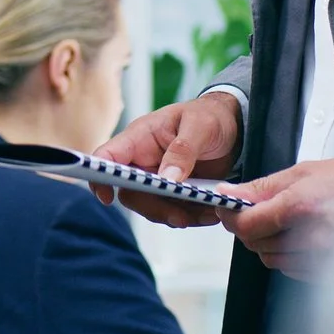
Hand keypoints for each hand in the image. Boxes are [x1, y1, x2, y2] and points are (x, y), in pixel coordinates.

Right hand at [91, 90, 241, 226]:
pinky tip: (210, 212)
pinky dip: (191, 216)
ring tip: (205, 214)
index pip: (108, 157)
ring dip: (175, 216)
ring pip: (151, 207)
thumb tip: (167, 179)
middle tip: (180, 217)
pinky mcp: (174, 193)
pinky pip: (173, 211)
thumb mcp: (200, 126)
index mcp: (140, 138)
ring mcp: (158, 179)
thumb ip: (183, 150)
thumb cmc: (210, 116)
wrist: (233, 127)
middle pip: (130, 192)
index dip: (100, 177)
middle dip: (153, 208)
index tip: (107, 197)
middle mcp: (143, 160)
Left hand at [220, 155, 333, 278]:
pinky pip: (291, 269)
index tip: (229, 209)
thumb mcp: (303, 172)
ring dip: (268, 243)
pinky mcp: (329, 270)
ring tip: (284, 223)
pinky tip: (300, 238)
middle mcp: (310, 236)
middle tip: (259, 212)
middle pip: (255, 245)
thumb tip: (229, 193)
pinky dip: (288, 255)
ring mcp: (322, 257)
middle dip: (250, 229)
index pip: (247, 226)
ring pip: (271, 260)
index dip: (231, 218)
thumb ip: (261, 187)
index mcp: (300, 206)